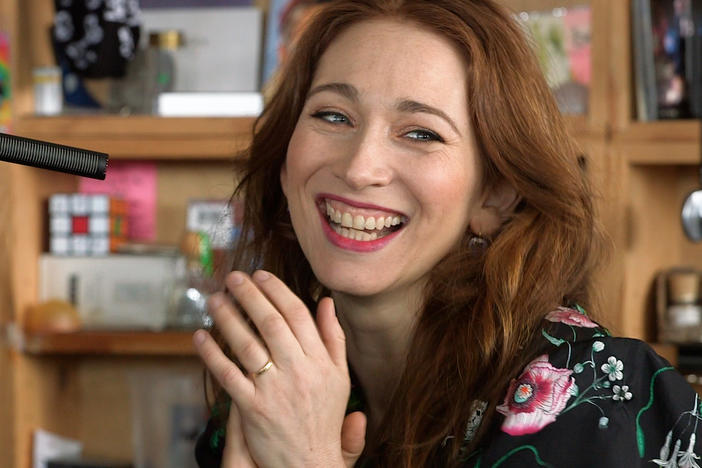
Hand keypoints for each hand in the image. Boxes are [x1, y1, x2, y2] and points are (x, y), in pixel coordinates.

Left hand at [194, 270, 365, 466]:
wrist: (310, 462)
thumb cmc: (324, 416)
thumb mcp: (339, 376)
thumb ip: (333, 338)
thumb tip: (326, 301)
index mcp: (321, 361)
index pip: (298, 315)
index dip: (277, 291)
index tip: (261, 275)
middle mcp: (299, 371)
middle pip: (271, 323)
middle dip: (250, 295)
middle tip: (232, 278)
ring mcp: (275, 390)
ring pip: (247, 345)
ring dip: (228, 318)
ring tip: (214, 299)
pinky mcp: (253, 409)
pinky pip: (228, 376)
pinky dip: (212, 355)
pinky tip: (200, 337)